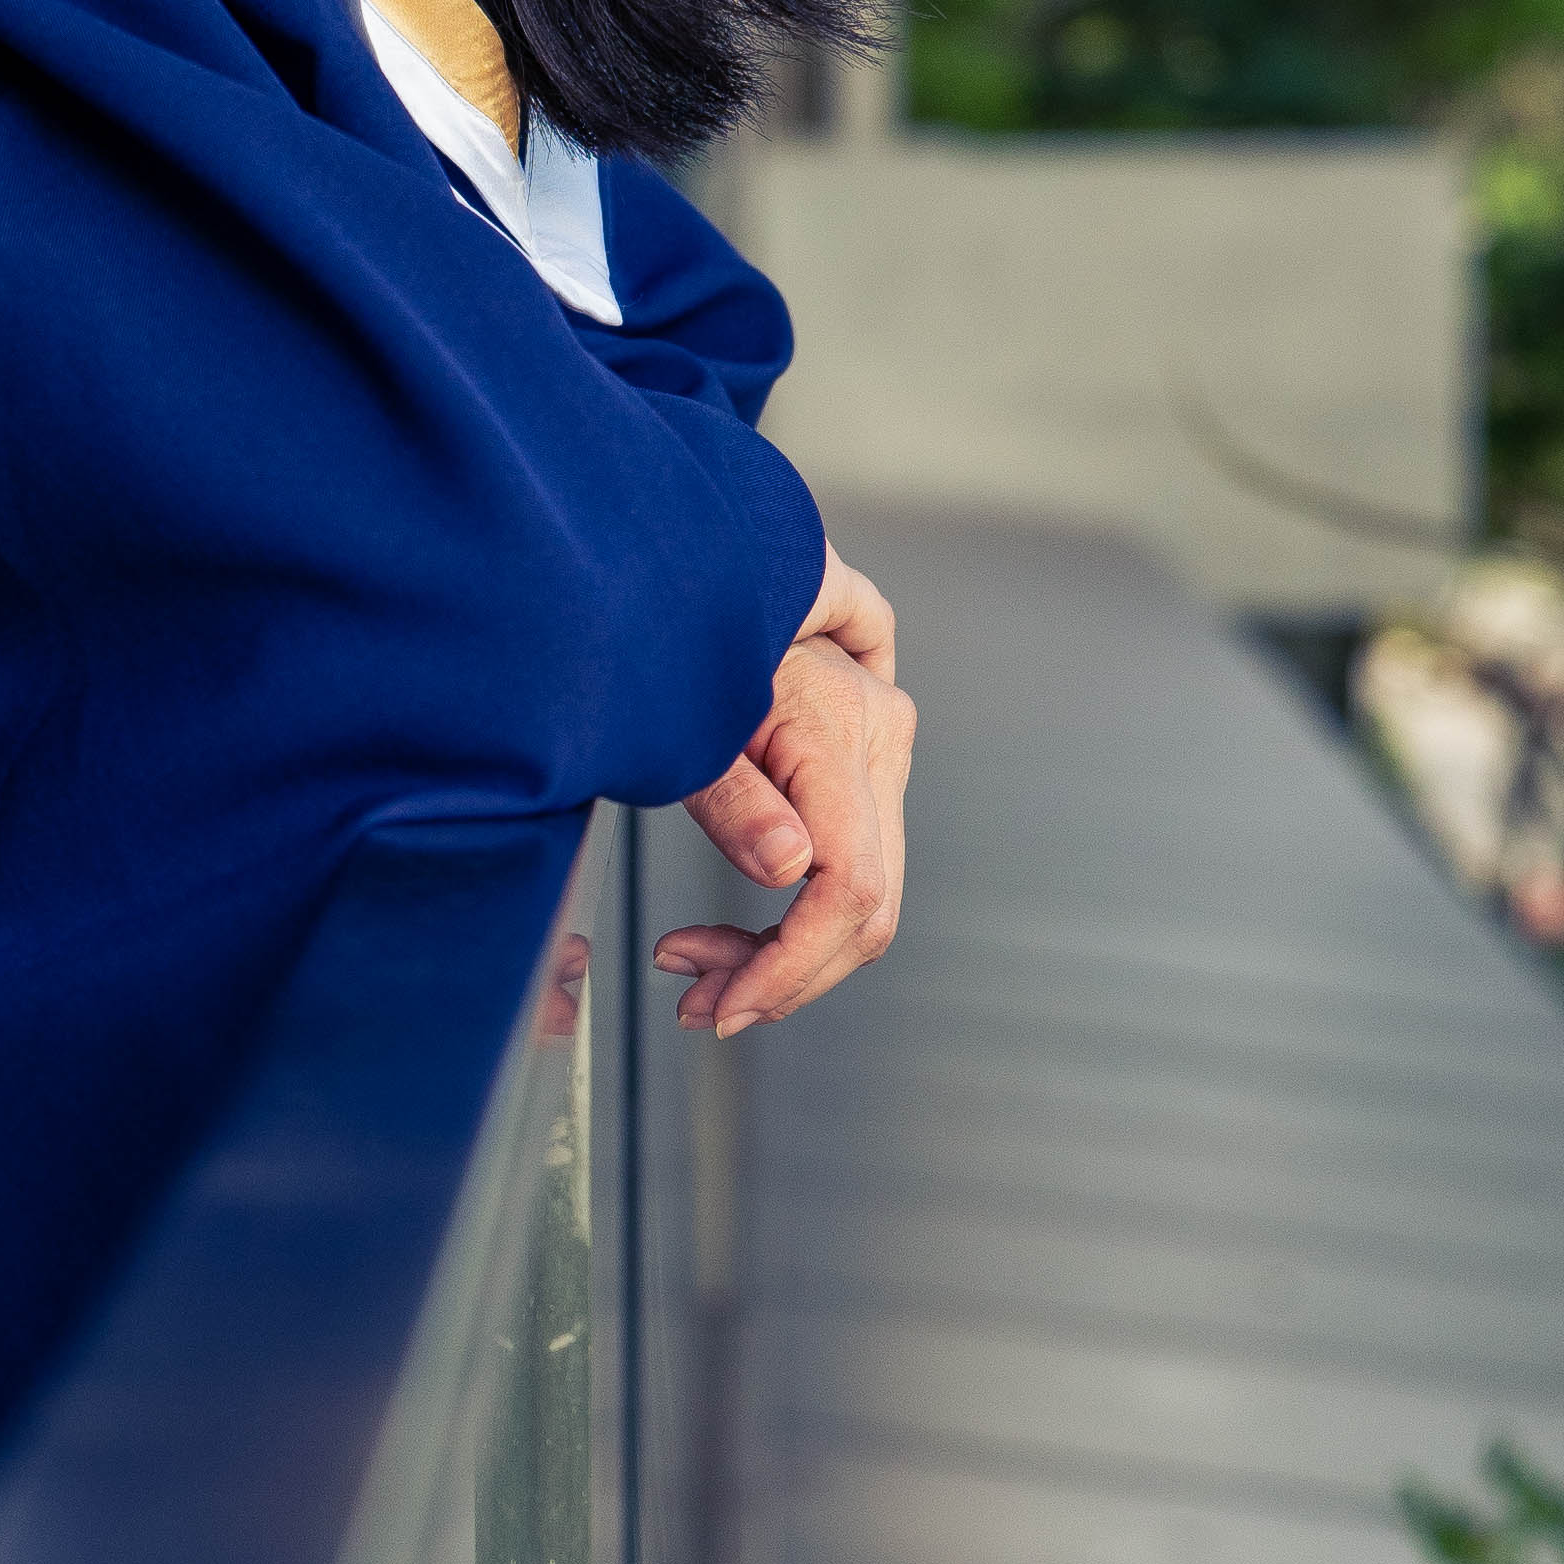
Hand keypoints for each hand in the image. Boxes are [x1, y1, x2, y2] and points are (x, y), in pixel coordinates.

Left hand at [659, 542, 911, 1036]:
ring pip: (863, 900)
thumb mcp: (686, 712)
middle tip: (702, 1008)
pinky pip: (846, 869)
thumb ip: (733, 794)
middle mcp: (883, 743)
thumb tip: (788, 870)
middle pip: (868, 909)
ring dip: (784, 958)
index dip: (792, 964)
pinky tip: (726, 942)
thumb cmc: (680, 626)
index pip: (850, 887)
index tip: (726, 1007)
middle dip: (785, 976)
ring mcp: (880, 754)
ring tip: (699, 984)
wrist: (694, 555)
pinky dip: (790, 920)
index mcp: (844, 732)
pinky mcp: (860, 768)